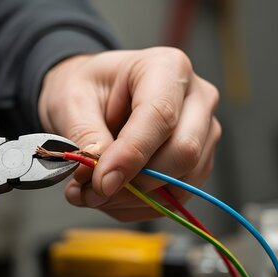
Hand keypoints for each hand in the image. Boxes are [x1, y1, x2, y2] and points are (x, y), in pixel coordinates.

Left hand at [39, 47, 220, 220]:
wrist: (96, 94)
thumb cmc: (88, 89)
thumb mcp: (73, 102)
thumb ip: (87, 137)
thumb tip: (102, 176)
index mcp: (168, 68)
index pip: (161, 116)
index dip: (131, 155)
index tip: (101, 183)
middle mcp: (197, 99)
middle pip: (184, 152)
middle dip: (135, 182)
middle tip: (90, 191)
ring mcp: (203, 134)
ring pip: (183, 183)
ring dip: (133, 200)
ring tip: (90, 194)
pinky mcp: (197, 164)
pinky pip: (175, 198)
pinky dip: (138, 206)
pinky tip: (110, 196)